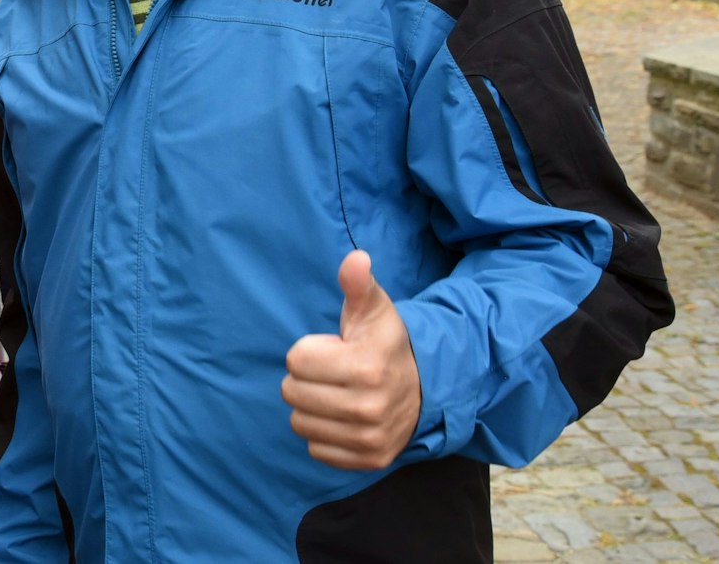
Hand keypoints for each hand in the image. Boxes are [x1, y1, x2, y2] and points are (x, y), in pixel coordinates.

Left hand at [282, 251, 420, 469]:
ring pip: (299, 423)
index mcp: (366, 367)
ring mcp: (369, 438)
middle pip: (292, 393)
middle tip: (333, 373)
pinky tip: (344, 418)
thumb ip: (358, 284)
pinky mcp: (369, 460)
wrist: (426, 388)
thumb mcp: (374, 309)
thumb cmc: (386, 343)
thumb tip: (355, 258)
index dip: (309, 351)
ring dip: (312, 407)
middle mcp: (369, 407)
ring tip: (338, 394)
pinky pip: (315, 449)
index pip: (294, 361)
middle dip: (307, 379)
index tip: (334, 350)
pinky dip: (324, 434)